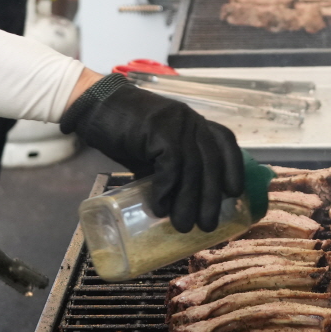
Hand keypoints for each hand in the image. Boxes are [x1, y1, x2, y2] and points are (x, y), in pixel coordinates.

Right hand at [61, 77, 244, 232]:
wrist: (96, 106)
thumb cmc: (125, 129)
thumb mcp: (154, 149)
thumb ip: (168, 169)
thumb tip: (175, 203)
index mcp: (194, 123)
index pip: (225, 142)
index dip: (234, 168)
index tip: (234, 194)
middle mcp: (191, 121)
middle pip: (210, 162)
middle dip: (210, 197)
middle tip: (207, 226)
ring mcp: (176, 123)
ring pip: (191, 168)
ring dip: (188, 201)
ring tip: (182, 226)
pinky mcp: (158, 129)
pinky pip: (169, 165)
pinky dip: (166, 190)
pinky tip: (159, 209)